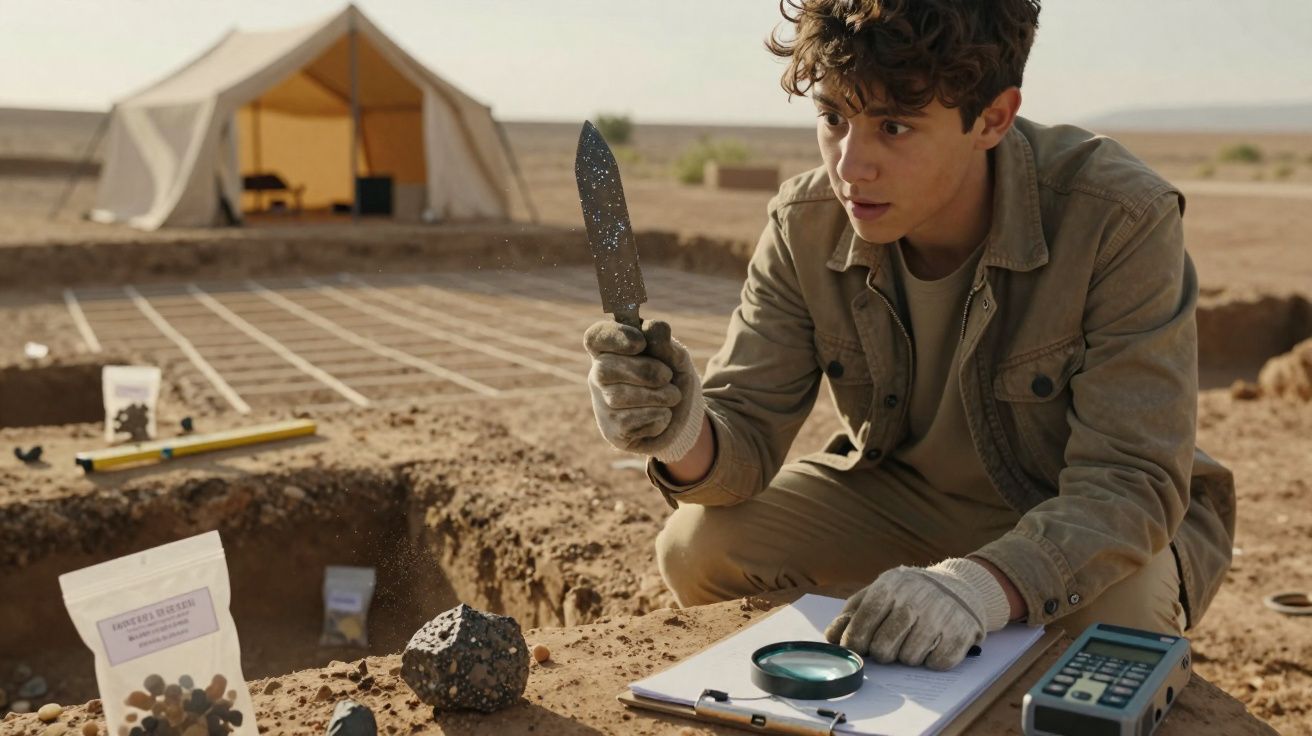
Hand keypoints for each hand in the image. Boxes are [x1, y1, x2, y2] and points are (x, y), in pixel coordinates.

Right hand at [583, 319, 703, 462]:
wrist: (685, 419)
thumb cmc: (673, 380)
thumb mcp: (676, 358)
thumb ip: (665, 344)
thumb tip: (654, 326)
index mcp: (612, 350)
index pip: (596, 337)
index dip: (614, 337)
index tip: (640, 342)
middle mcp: (600, 376)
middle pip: (605, 368)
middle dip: (644, 371)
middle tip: (667, 376)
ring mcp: (603, 404)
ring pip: (619, 397)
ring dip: (656, 396)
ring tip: (673, 396)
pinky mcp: (612, 430)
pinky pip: (628, 421)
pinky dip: (656, 416)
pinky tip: (663, 415)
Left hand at [824, 558, 1011, 670]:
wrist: (960, 586)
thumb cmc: (909, 594)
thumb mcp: (881, 591)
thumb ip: (854, 612)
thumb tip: (831, 639)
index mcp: (891, 585)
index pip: (863, 622)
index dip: (854, 641)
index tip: (856, 647)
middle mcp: (916, 598)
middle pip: (884, 647)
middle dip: (881, 652)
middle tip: (887, 645)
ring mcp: (941, 615)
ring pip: (910, 659)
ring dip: (907, 656)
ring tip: (912, 641)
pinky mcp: (963, 631)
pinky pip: (937, 663)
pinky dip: (932, 661)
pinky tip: (932, 646)